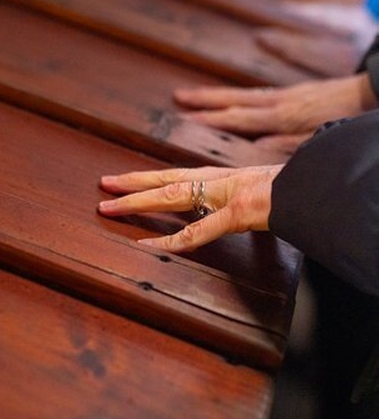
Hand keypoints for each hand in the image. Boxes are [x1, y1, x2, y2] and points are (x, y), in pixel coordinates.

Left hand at [98, 165, 282, 252]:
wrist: (315, 185)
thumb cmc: (287, 188)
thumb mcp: (253, 190)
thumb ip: (231, 201)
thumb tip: (221, 212)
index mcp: (217, 176)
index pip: (173, 174)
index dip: (146, 177)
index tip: (122, 179)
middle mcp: (214, 180)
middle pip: (163, 180)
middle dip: (131, 183)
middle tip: (103, 184)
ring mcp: (224, 195)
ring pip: (171, 196)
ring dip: (138, 202)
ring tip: (110, 207)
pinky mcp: (237, 212)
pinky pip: (199, 231)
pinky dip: (172, 240)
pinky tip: (147, 244)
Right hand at [174, 72, 375, 136]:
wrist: (365, 94)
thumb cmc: (340, 119)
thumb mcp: (315, 138)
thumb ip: (284, 144)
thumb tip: (254, 148)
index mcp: (280, 117)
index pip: (238, 117)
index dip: (212, 118)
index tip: (188, 118)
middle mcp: (274, 103)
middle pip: (233, 100)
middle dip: (204, 100)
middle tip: (178, 97)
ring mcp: (279, 96)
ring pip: (240, 94)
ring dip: (214, 95)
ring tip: (189, 94)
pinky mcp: (287, 94)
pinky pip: (253, 93)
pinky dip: (235, 94)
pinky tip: (227, 97)